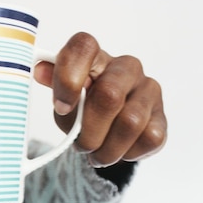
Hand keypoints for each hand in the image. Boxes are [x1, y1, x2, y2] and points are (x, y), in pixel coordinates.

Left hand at [34, 32, 166, 167]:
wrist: (109, 126)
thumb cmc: (82, 105)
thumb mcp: (62, 96)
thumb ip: (53, 83)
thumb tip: (40, 70)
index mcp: (95, 55)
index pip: (82, 48)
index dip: (68, 79)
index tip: (61, 107)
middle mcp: (126, 66)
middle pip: (109, 95)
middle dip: (90, 131)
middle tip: (82, 145)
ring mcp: (148, 89)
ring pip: (131, 123)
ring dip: (108, 149)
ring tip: (97, 154)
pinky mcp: (162, 115)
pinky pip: (150, 138)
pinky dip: (129, 153)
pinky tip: (119, 150)